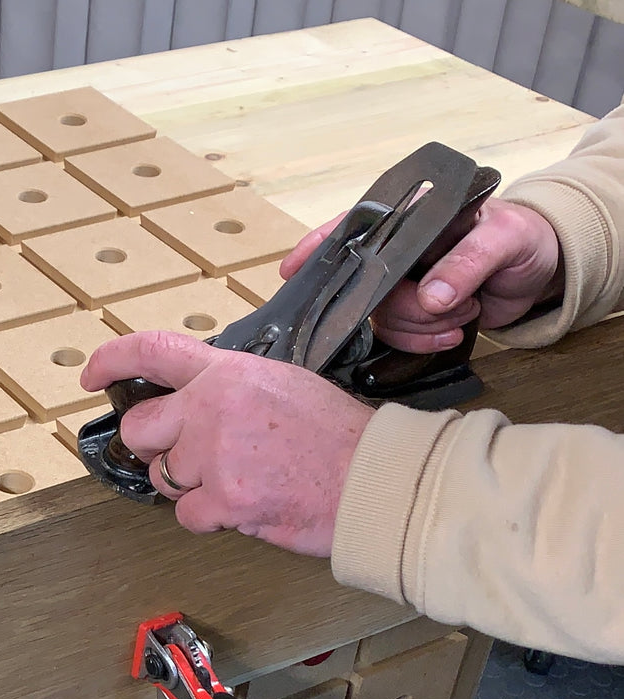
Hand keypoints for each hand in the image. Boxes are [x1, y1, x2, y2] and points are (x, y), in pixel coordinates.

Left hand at [81, 331, 373, 556]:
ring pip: (164, 476)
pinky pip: (188, 515)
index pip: (154, 351)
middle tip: (182, 456)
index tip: (92, 373)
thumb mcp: (283, 384)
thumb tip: (192, 405)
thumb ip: (230, 390)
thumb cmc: (339, 438)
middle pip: (140, 428)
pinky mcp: (223, 498)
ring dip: (191, 486)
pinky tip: (247, 505)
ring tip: (240, 479)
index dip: (113, 360)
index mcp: (231, 373)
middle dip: (153, 447)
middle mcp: (214, 408)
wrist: (374, 480)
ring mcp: (215, 454)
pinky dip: (210, 518)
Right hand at [281, 198, 563, 352]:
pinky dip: (426, 342)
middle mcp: (395, 253)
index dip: (317, 248)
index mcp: (409, 220)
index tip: (292, 271)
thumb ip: (466, 264)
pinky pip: (398, 339)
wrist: (541, 270)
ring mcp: (400, 286)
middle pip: (365, 289)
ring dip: (424, 328)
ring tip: (465, 312)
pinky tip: (454, 332)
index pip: (350, 229)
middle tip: (450, 305)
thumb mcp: (503, 240)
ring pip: (382, 320)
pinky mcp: (412, 316)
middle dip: (406, 309)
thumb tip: (430, 297)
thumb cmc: (521, 237)